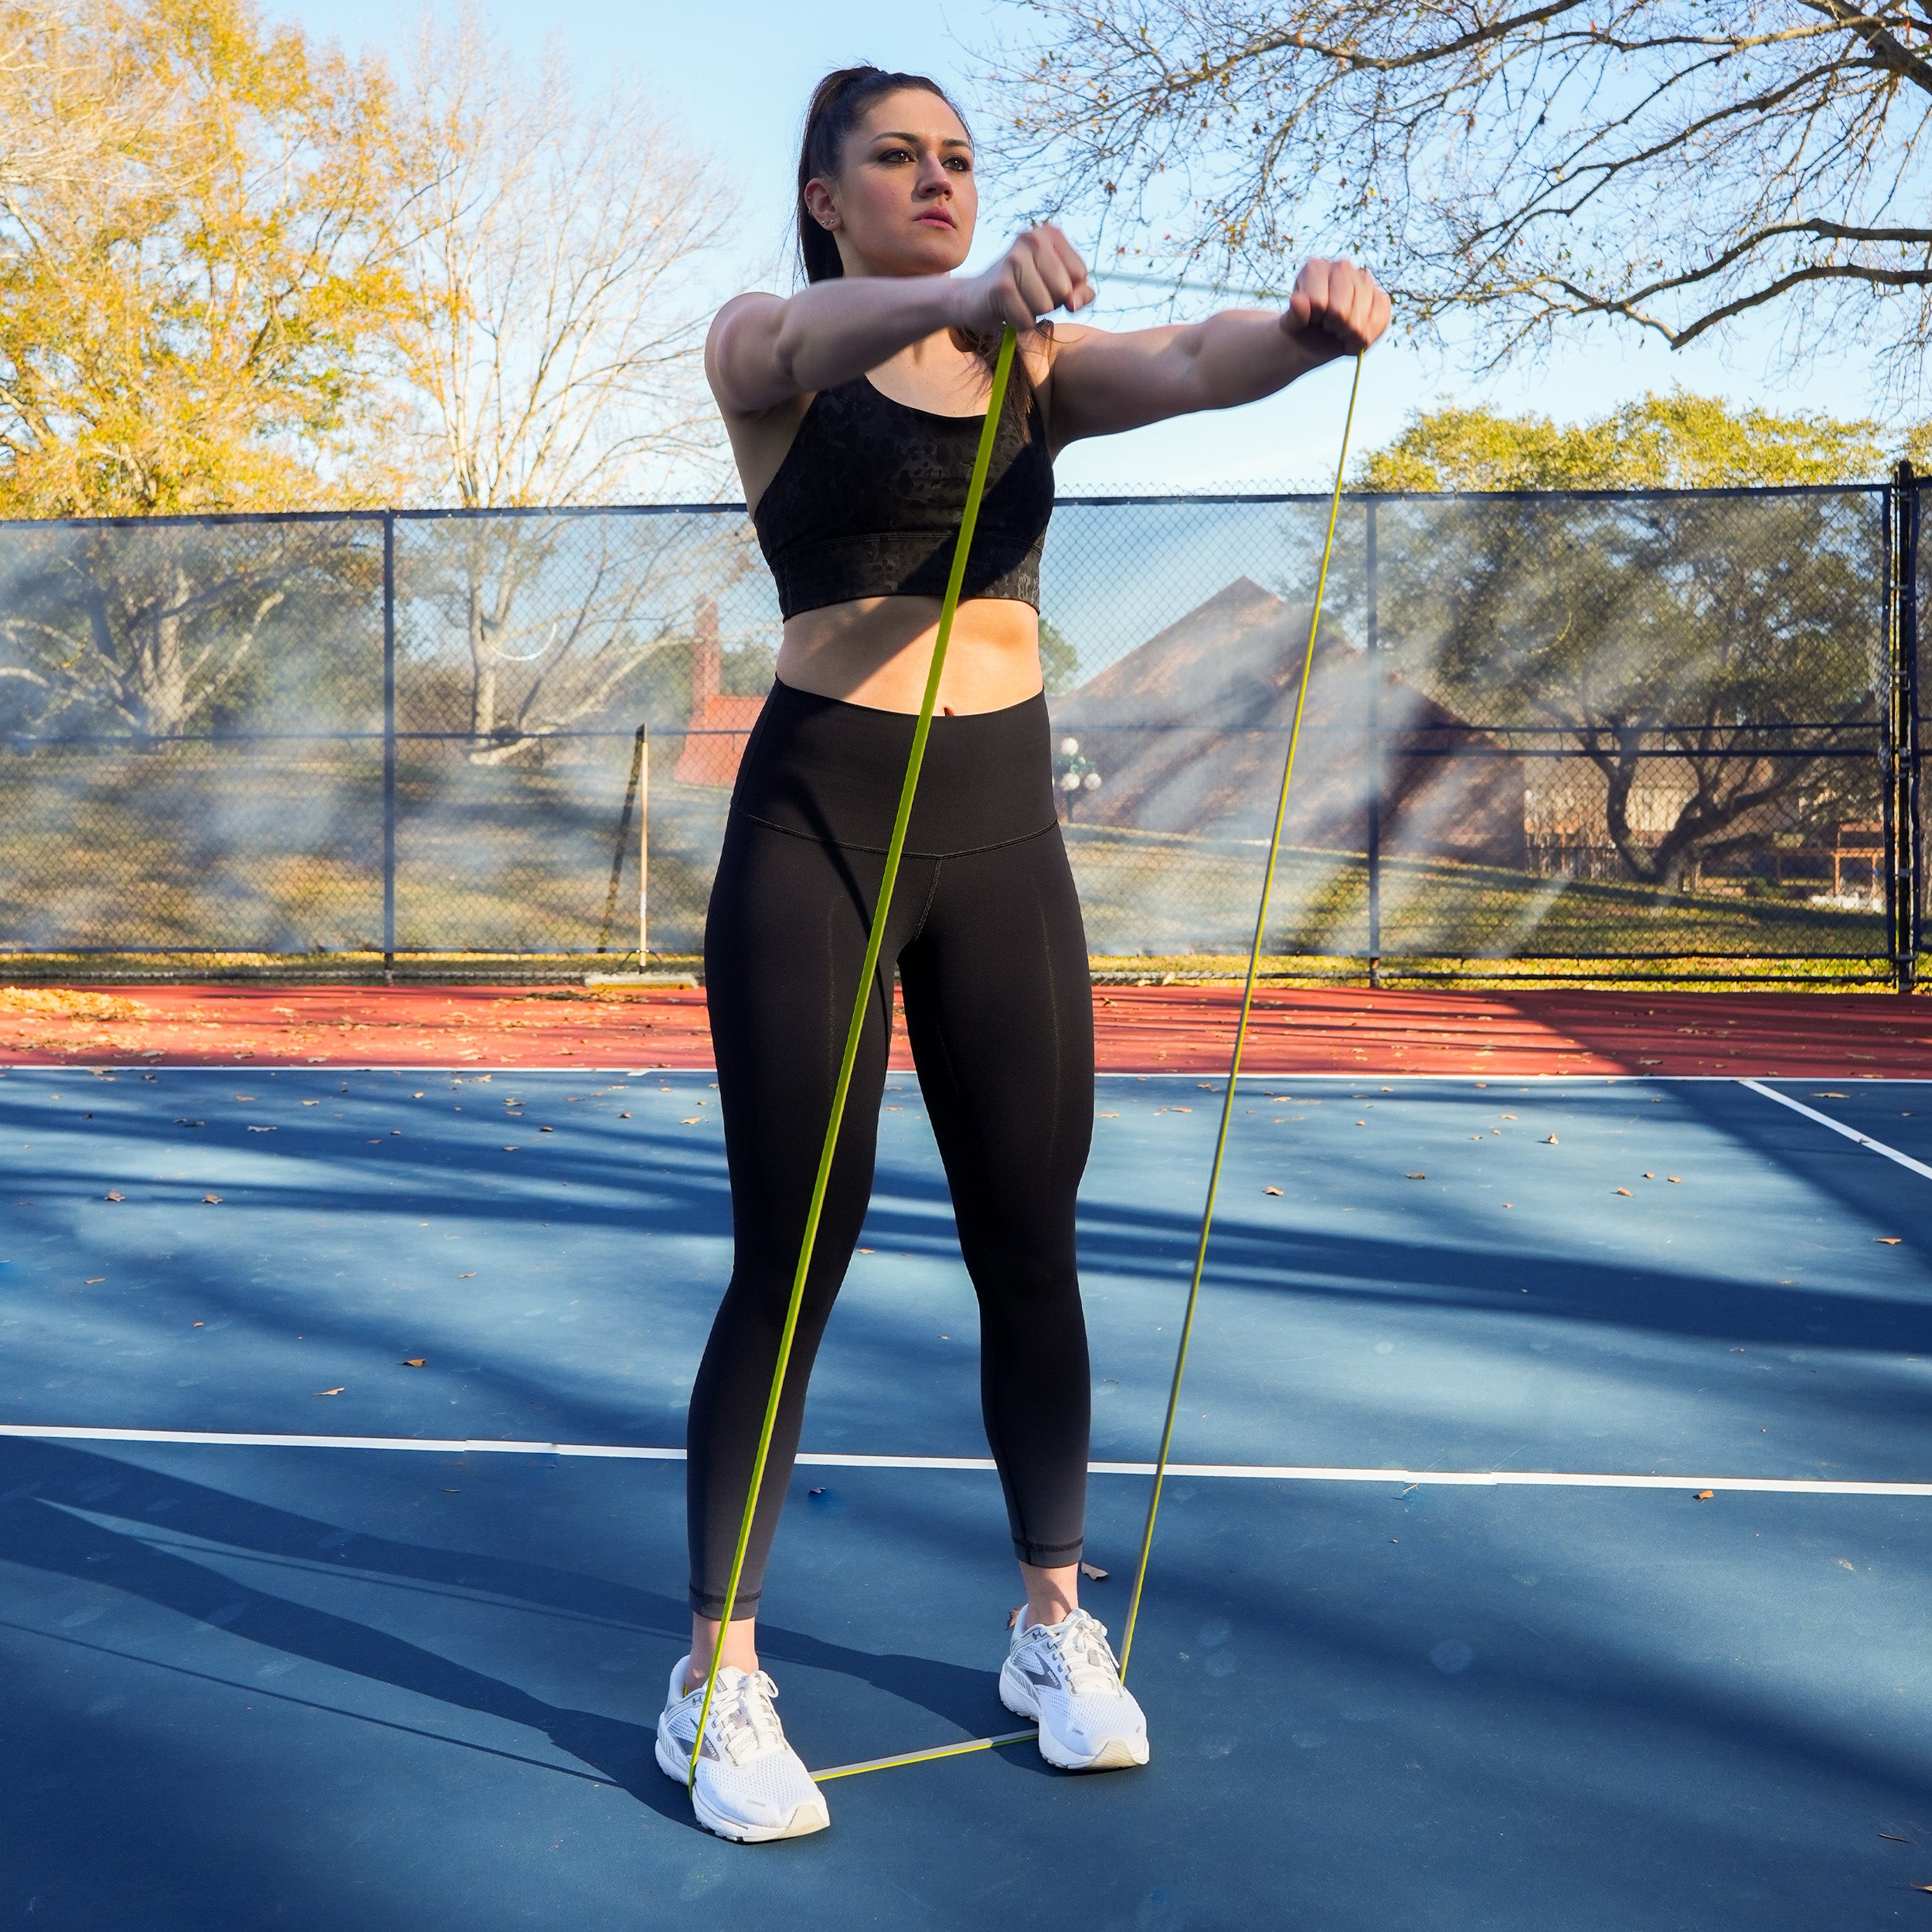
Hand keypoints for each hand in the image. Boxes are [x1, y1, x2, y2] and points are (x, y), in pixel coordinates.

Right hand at [956, 225, 1093, 333]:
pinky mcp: (1000, 286)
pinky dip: (1020, 323)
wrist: (976, 297)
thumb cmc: (1025, 290)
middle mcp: (1032, 239)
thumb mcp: (1059, 286)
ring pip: (1046, 306)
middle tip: (1030, 293)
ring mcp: (1013, 260)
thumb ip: (1081, 293)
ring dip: (1034, 313)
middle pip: (1064, 290)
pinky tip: (1008, 310)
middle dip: (1051, 302)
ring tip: (1019, 300)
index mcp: (1050, 234)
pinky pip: (1027, 320)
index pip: (1080, 274)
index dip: (1068, 290)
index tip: (1047, 284)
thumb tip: (1075, 303)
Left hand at [1281, 258, 1390, 358]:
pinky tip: (1353, 336)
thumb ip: (1294, 315)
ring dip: (1347, 335)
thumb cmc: (1301, 327)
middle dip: (1331, 328)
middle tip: (1326, 325)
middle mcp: (1342, 267)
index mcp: (1315, 268)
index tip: (1312, 317)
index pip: (1319, 303)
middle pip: (1340, 312)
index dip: (1315, 319)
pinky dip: (1364, 339)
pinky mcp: (1381, 297)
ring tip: (1339, 329)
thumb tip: (1297, 301)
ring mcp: (1364, 280)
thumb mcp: (1291, 325)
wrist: (1316, 335)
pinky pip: (1380, 322)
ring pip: (1359, 322)